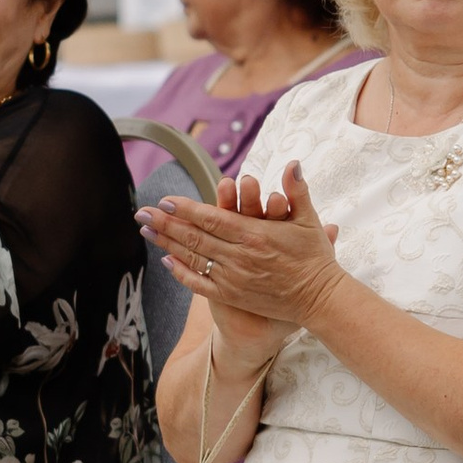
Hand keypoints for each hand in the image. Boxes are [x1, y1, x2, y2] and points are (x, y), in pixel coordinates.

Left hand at [142, 162, 342, 341]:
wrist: (320, 299)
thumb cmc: (315, 257)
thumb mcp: (310, 220)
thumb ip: (297, 191)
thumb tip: (292, 163)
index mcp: (255, 234)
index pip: (212, 219)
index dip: (185, 210)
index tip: (164, 200)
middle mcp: (239, 257)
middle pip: (194, 237)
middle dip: (165, 224)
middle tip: (142, 213)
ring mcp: (233, 278)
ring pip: (193, 259)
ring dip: (167, 244)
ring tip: (146, 232)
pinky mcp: (233, 296)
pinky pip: (201, 284)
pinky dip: (182, 272)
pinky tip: (167, 261)